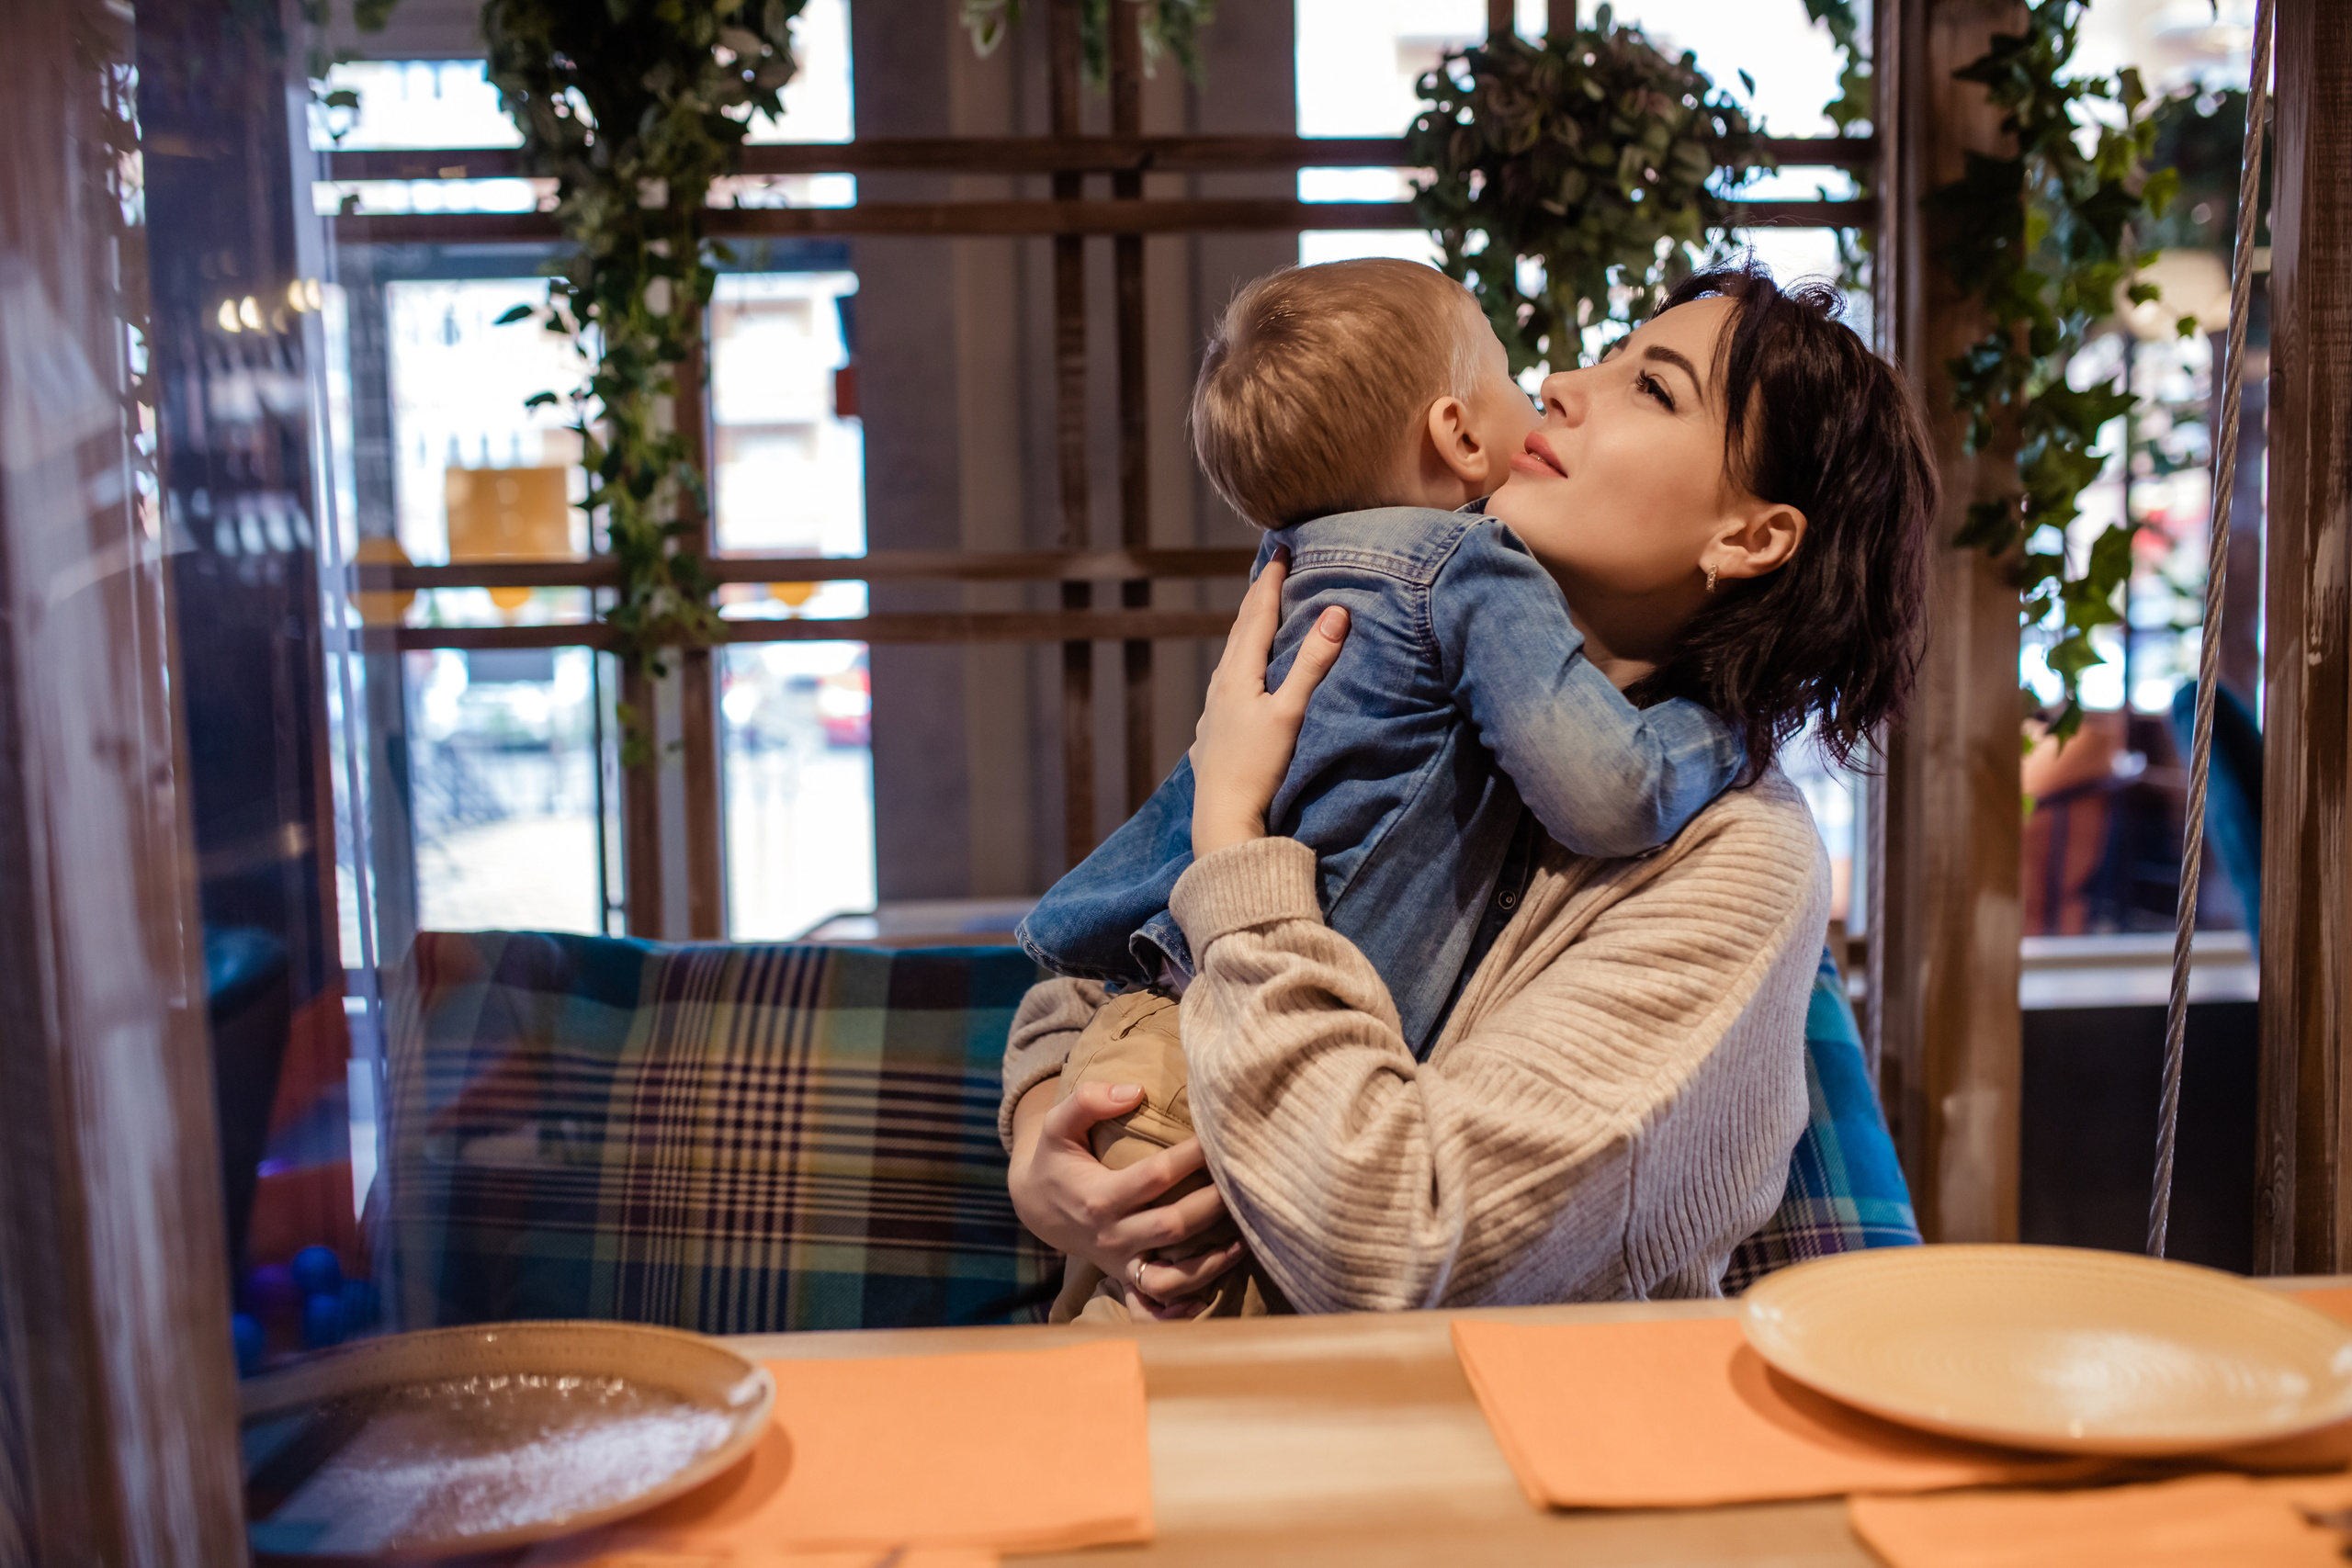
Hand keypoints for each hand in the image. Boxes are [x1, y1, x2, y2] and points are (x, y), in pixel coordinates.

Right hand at [1007, 1080, 1245, 1301]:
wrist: (1038, 1205)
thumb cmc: (1056, 1158)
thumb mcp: (1057, 1124)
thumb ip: (1087, 1100)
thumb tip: (1134, 1091)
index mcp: (1098, 1198)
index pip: (1155, 1177)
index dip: (1190, 1157)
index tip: (1218, 1137)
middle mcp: (1112, 1236)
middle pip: (1172, 1226)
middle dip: (1212, 1205)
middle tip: (1243, 1181)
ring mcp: (1120, 1263)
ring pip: (1169, 1278)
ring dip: (1210, 1264)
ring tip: (1243, 1240)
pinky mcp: (1126, 1278)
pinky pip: (1151, 1308)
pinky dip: (1178, 1311)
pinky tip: (1207, 1300)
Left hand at [1189, 552, 1350, 858]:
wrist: (1223, 818)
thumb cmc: (1258, 767)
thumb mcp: (1291, 712)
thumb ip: (1313, 663)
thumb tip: (1335, 612)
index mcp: (1238, 673)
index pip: (1257, 613)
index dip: (1271, 579)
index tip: (1280, 548)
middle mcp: (1220, 684)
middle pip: (1240, 629)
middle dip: (1257, 596)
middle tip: (1270, 567)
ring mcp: (1214, 709)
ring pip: (1231, 656)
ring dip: (1247, 629)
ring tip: (1258, 612)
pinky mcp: (1213, 731)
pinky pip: (1228, 683)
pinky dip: (1240, 663)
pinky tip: (1241, 676)